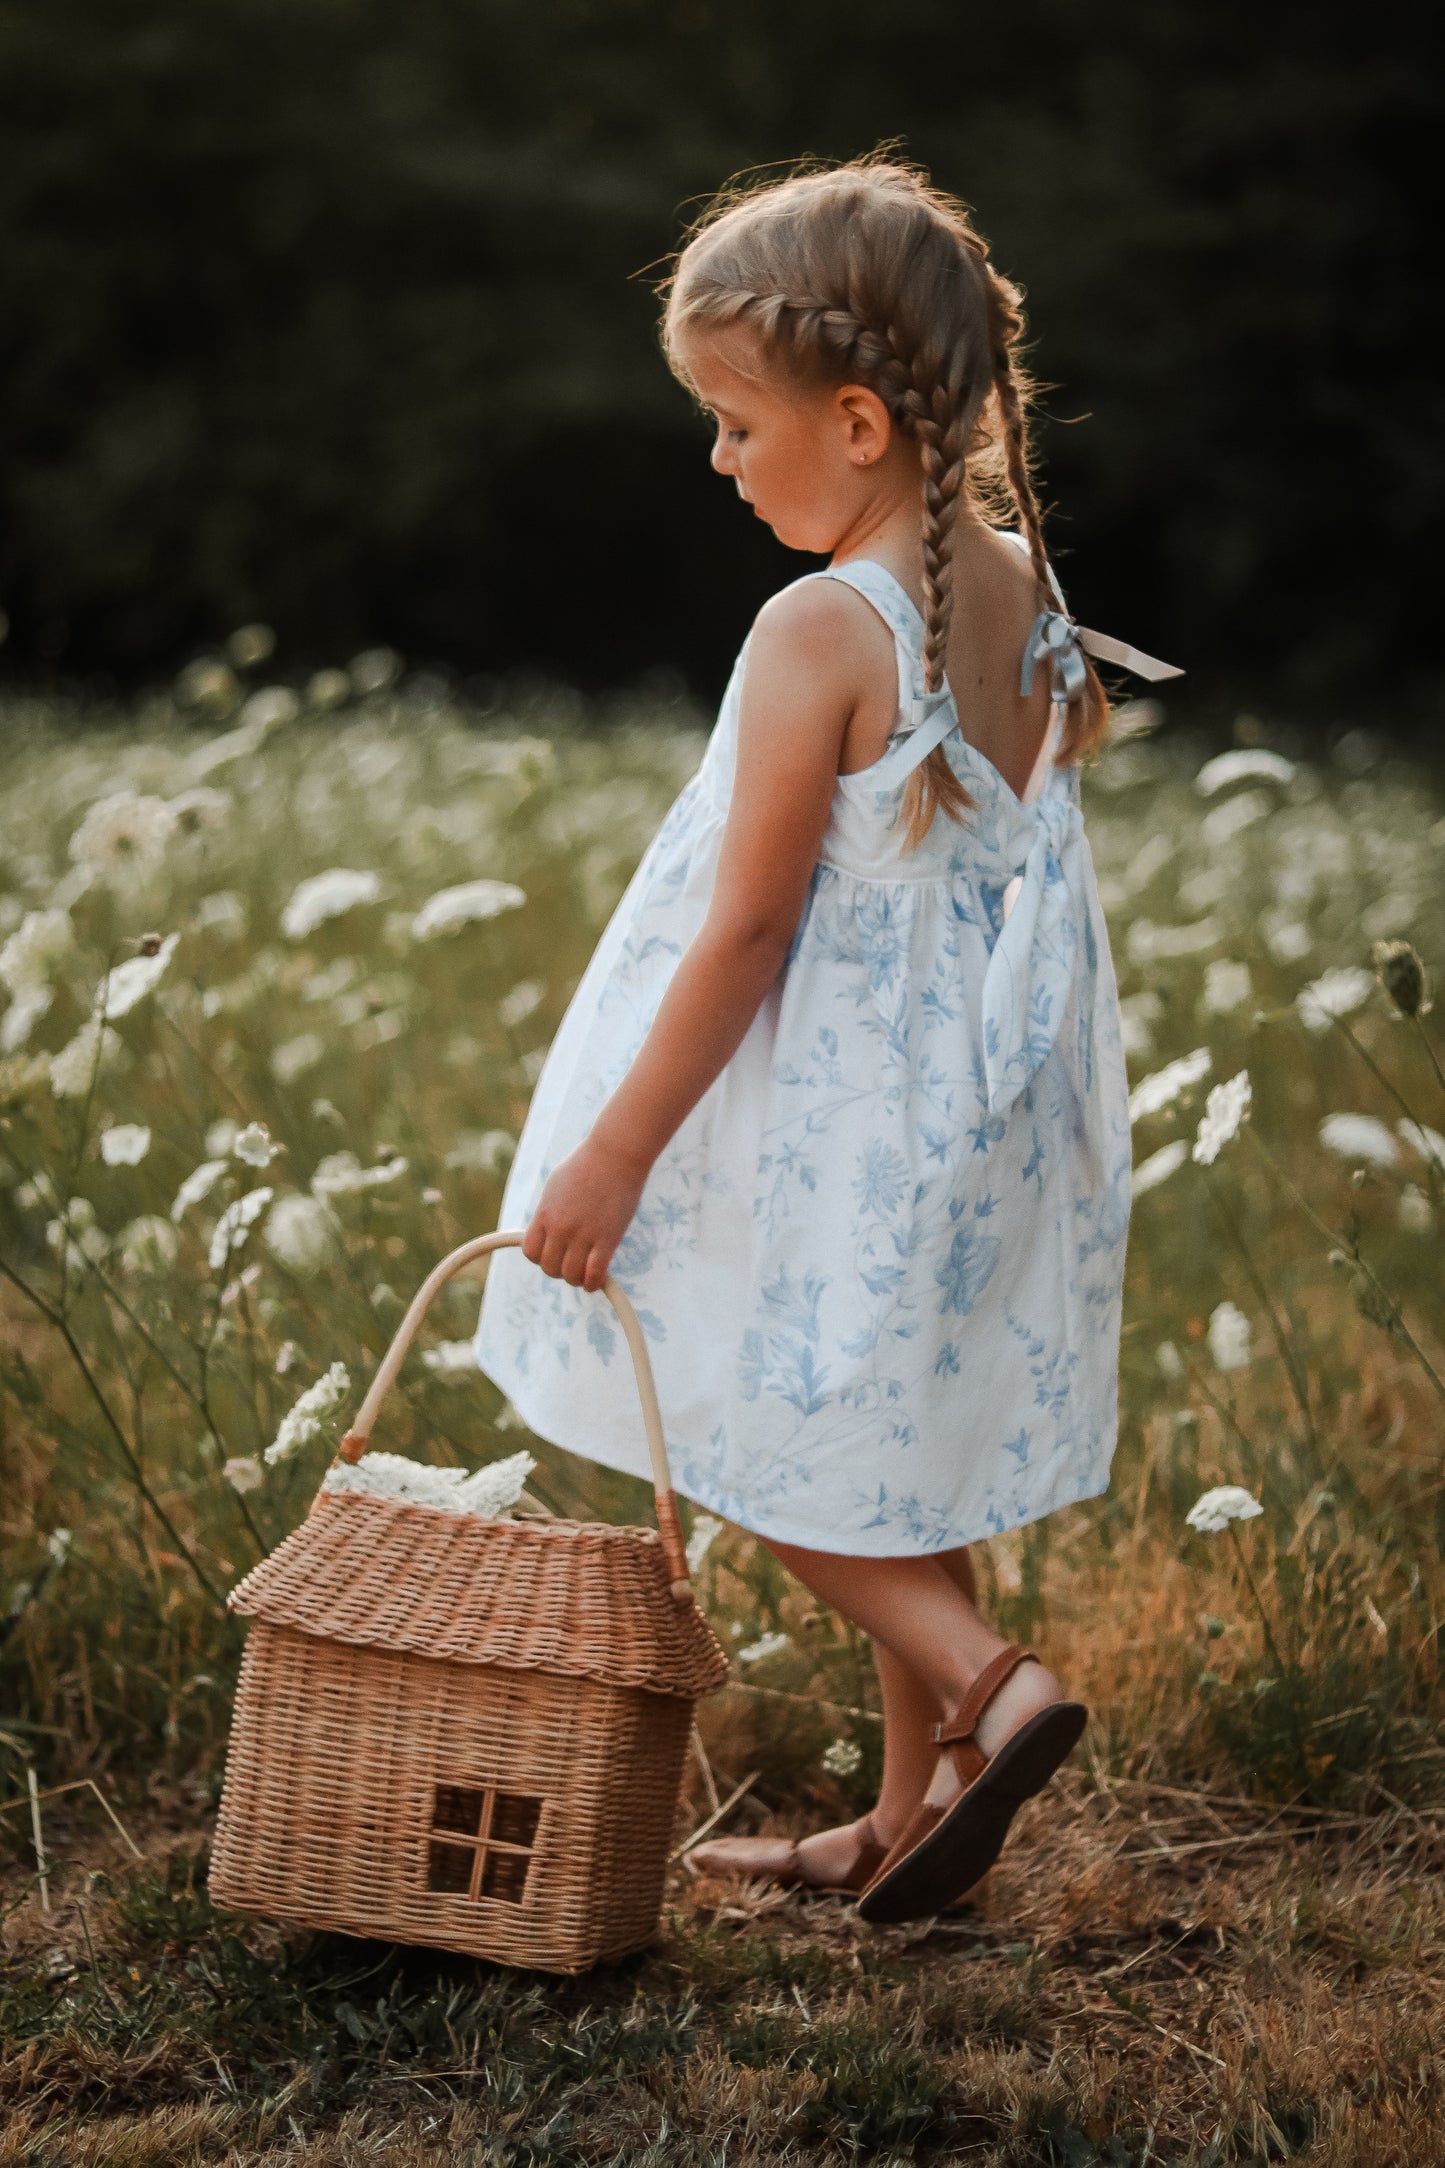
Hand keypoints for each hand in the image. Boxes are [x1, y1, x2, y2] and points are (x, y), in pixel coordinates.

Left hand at [520, 1135, 647, 1292]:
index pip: (531, 1252)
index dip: (541, 1258)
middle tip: (572, 1264)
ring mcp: (583, 1235)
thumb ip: (548, 1209)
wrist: (615, 1154)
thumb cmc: (587, 1163)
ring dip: (577, 1279)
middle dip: (559, 1270)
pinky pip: (594, 1274)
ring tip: (585, 1274)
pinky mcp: (607, 1239)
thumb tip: (545, 1226)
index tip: (554, 1254)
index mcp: (545, 1214)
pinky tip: (597, 1281)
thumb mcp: (556, 1185)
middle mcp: (560, 1228)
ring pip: (571, 1275)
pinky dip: (594, 1283)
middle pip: (549, 1268)